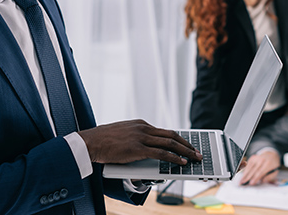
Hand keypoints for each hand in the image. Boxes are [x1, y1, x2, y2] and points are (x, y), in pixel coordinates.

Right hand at [78, 119, 201, 164]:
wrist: (90, 142)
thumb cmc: (103, 141)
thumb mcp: (123, 135)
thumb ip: (136, 139)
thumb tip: (145, 148)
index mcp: (140, 124)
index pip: (164, 131)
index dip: (178, 138)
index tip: (186, 144)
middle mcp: (143, 128)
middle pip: (171, 135)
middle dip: (186, 144)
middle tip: (197, 151)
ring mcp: (141, 137)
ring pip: (169, 143)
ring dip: (185, 151)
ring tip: (194, 157)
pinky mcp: (137, 149)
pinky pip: (161, 153)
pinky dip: (173, 158)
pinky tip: (181, 162)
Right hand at [238, 150, 280, 185]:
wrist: (271, 154)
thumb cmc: (273, 164)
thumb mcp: (275, 171)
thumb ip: (270, 177)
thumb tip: (262, 181)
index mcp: (268, 163)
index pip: (260, 172)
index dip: (255, 178)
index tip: (251, 183)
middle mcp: (261, 160)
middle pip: (253, 169)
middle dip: (248, 177)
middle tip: (243, 183)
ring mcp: (256, 158)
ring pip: (249, 167)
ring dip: (245, 174)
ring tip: (241, 180)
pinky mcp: (252, 157)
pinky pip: (248, 165)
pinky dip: (245, 170)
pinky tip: (243, 175)